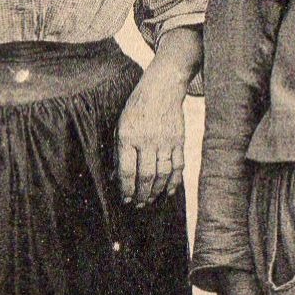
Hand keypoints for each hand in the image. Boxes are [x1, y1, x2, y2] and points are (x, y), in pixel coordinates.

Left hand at [116, 65, 188, 206]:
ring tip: (150, 200)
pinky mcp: (179, 141)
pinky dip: (174, 181)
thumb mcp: (120, 126)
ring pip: (163, 173)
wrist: (161, 89)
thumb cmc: (136, 108)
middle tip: (138, 204)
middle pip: (146, 175)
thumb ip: (118, 152)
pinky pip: (178, 165)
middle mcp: (147, 141)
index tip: (124, 199)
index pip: (128, 170)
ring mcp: (165, 141)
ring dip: (157, 191)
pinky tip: (169, 191)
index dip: (126, 188)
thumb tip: (116, 177)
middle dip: (141, 194)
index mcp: (128, 137)